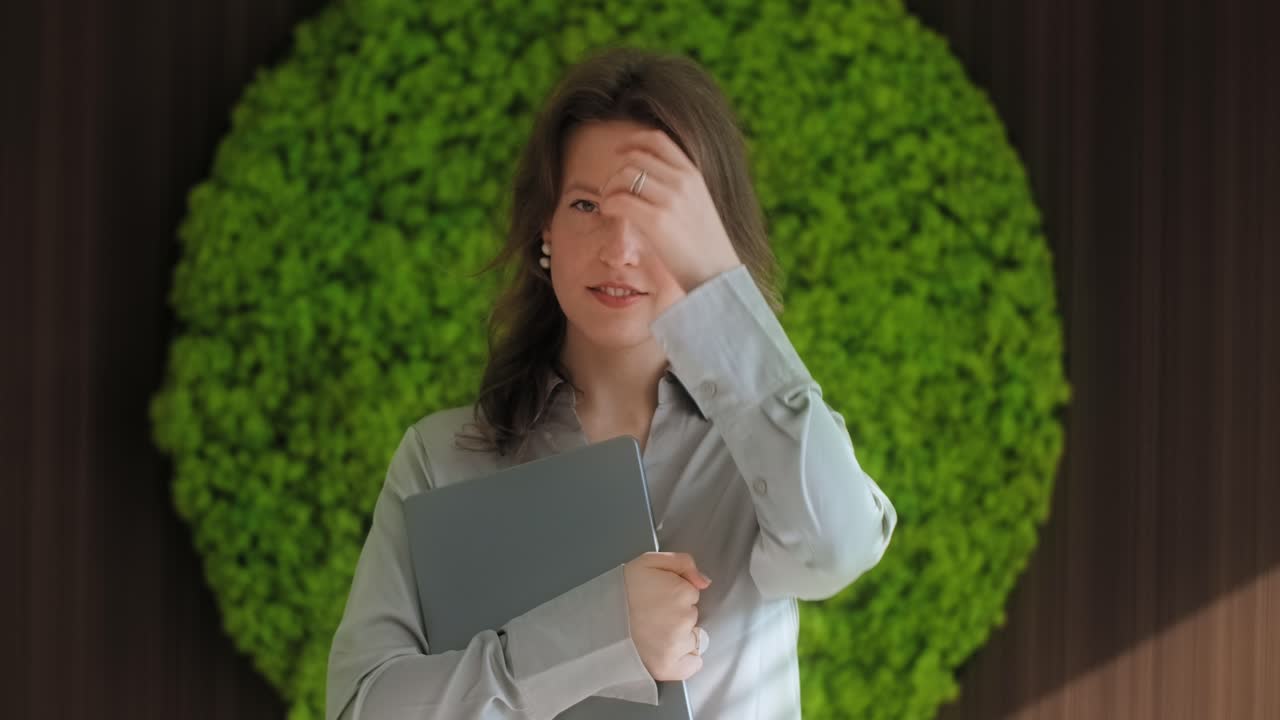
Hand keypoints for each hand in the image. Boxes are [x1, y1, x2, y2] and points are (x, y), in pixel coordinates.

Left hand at [597, 129, 742, 297]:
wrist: (716, 274)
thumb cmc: (705, 245)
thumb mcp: (699, 203)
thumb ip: (680, 187)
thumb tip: (648, 178)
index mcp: (693, 174)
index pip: (657, 139)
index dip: (632, 142)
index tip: (619, 154)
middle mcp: (682, 181)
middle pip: (635, 157)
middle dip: (616, 170)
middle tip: (610, 189)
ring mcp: (671, 200)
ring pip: (624, 176)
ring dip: (609, 187)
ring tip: (609, 203)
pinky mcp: (658, 221)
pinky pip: (620, 200)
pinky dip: (608, 203)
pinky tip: (609, 212)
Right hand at [622, 551, 712, 681]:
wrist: (597, 620)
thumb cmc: (621, 590)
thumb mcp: (648, 562)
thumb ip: (682, 562)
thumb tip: (704, 582)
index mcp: (681, 592)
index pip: (691, 593)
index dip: (676, 593)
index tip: (658, 596)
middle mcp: (683, 620)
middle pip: (692, 615)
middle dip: (678, 614)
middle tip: (652, 614)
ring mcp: (677, 646)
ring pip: (691, 638)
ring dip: (679, 636)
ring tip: (653, 632)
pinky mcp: (669, 667)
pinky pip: (692, 663)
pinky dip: (685, 660)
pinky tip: (666, 651)